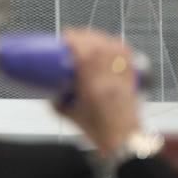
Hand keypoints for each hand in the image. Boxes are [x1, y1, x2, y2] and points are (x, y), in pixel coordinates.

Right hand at [54, 28, 142, 154]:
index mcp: (93, 87)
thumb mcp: (70, 115)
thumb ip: (56, 100)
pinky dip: (116, 44)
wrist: (124, 141)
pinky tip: (108, 43)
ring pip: (113, 46)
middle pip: (99, 46)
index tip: (65, 37)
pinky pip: (126, 54)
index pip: (86, 54)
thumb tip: (46, 89)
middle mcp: (110, 79)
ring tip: (88, 39)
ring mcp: (122, 77)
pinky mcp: (130, 78)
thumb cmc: (98, 131)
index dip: (75, 40)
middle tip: (72, 38)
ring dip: (99, 38)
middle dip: (83, 36)